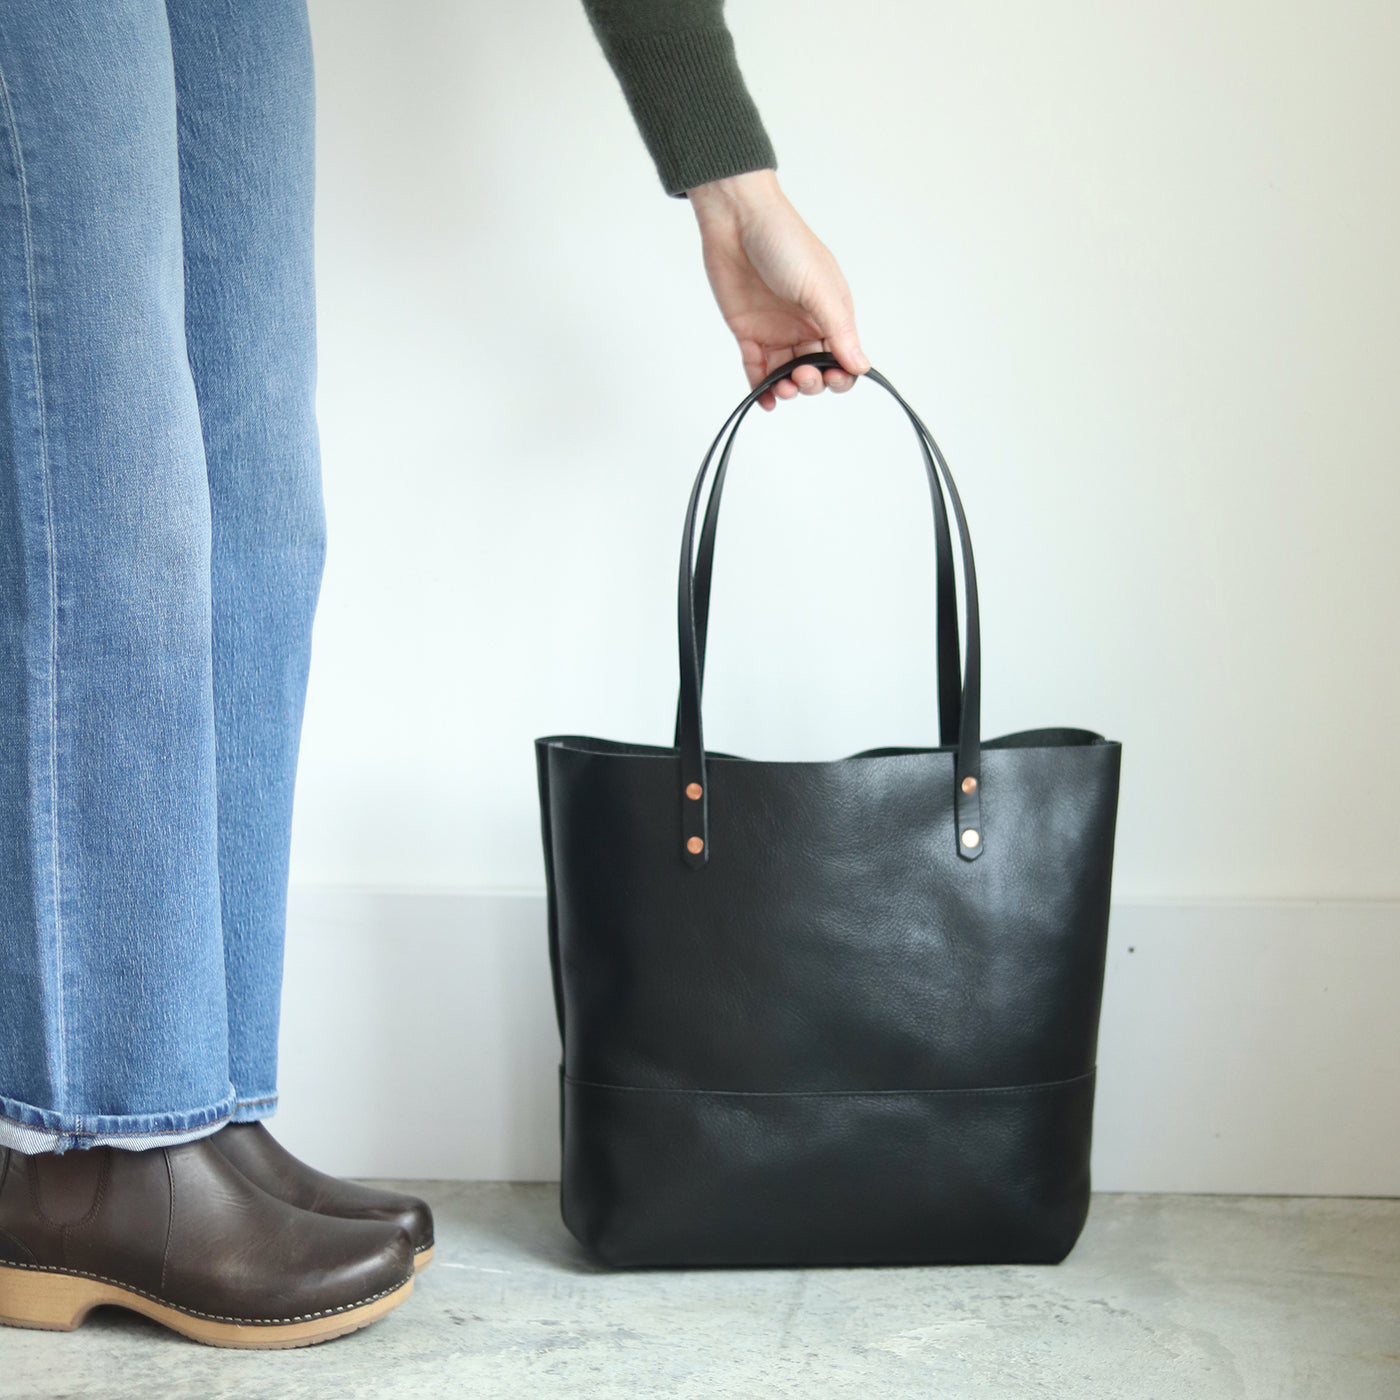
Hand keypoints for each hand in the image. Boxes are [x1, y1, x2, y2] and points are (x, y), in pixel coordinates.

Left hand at [688, 169, 867, 410]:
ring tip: (783, 387)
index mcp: (830, 312)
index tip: (831, 376)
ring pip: (787, 373)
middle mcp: (806, 325)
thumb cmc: (784, 242)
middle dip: (813, 382)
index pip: (844, 356)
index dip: (841, 374)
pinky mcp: (748, 332)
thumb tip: (861, 366)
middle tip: (803, 374)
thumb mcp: (819, 287)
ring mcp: (776, 330)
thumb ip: (839, 330)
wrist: (737, 220)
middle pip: (817, 369)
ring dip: (789, 388)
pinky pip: (757, 369)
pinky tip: (767, 400)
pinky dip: (762, 388)